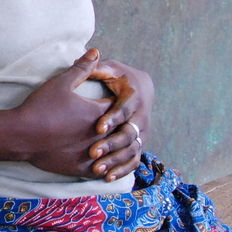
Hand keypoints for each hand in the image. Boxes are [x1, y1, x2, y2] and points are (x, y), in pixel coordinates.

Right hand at [14, 48, 112, 178]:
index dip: (118, 102)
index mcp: (98, 112)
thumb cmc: (42, 106)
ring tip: (111, 143)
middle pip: (121, 130)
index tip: (115, 100)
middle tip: (118, 122)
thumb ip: (82, 68)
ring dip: (114, 148)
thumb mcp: (61, 83)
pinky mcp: (82, 168)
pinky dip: (104, 167)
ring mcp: (92, 153)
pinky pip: (101, 171)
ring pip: (113, 153)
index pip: (119, 106)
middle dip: (120, 125)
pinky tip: (103, 164)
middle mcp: (100, 134)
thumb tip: (96, 52)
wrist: (22, 134)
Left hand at [86, 53, 154, 181]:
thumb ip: (97, 67)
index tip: (97, 128)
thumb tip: (90, 54)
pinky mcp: (137, 143)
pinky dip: (121, 169)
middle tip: (92, 153)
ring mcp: (141, 132)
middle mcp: (140, 117)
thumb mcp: (109, 70)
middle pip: (128, 134)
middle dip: (111, 144)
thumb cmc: (119, 77)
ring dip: (115, 160)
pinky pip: (133, 160)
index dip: (111, 119)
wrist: (139, 89)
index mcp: (133, 98)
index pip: (123, 110)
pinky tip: (106, 177)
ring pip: (131, 150)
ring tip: (97, 169)